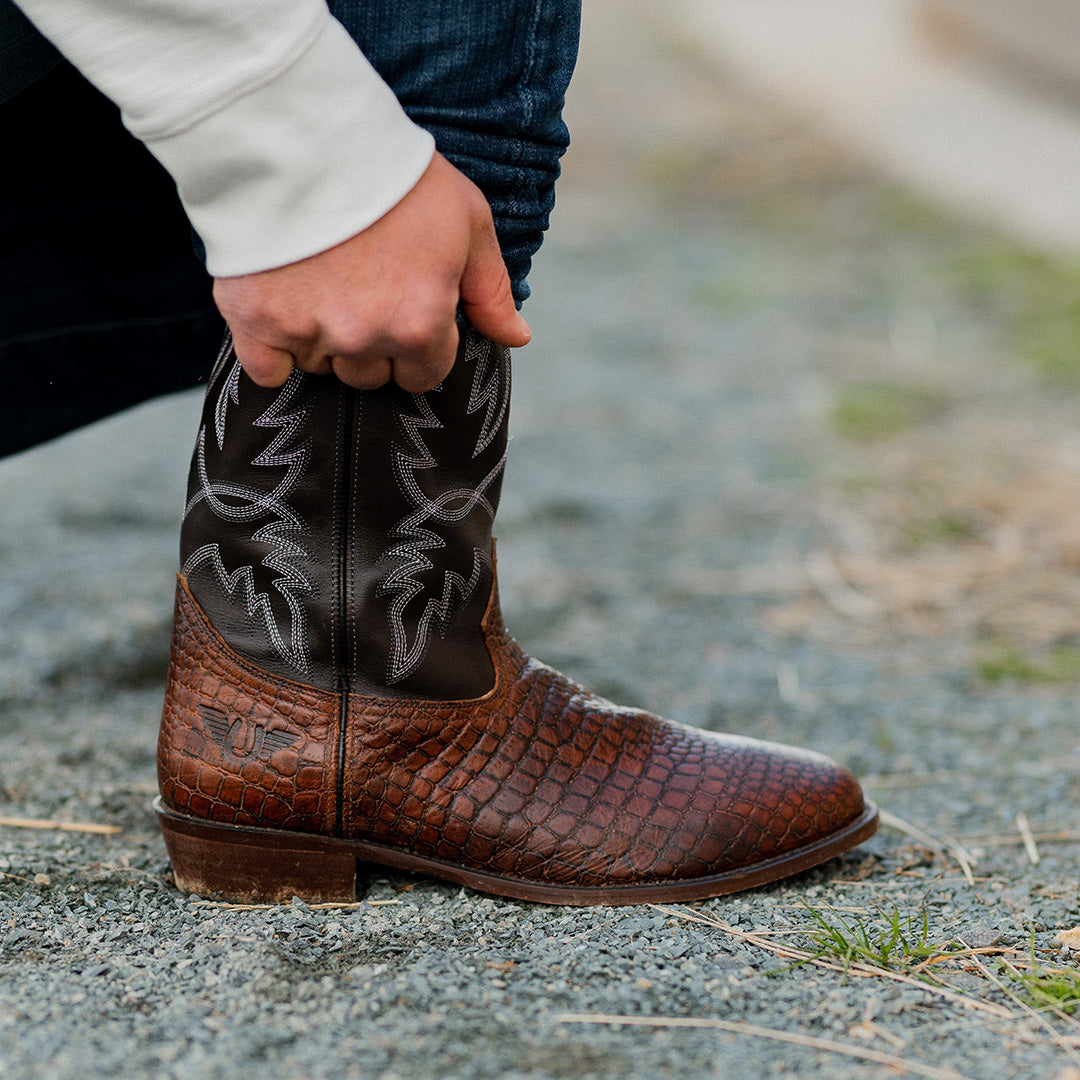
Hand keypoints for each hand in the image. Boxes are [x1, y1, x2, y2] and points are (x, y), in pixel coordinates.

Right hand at [211, 153, 530, 392]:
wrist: (302, 133)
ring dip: (323, 340)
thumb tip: (516, 338)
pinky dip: (271, 352)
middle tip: (358, 288)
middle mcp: (366, 340)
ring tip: (319, 280)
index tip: (403, 307)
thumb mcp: (467, 221)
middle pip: (371, 376)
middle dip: (370, 344)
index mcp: (421, 325)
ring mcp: (309, 334)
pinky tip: (280, 308)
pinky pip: (267, 370)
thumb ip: (491, 289)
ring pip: (322, 367)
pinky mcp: (255, 322)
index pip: (425, 374)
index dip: (419, 345)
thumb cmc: (395, 174)